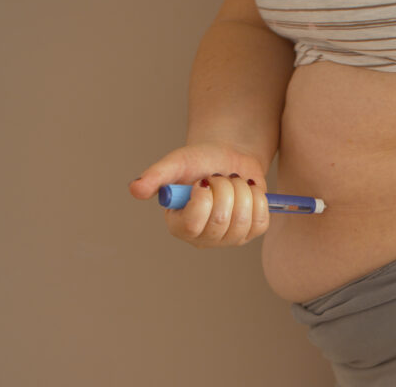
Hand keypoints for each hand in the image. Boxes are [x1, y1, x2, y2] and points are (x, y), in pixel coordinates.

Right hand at [128, 141, 270, 247]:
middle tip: (219, 178)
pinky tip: (247, 190)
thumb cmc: (199, 161)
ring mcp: (228, 239)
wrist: (228, 157)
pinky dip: (258, 198)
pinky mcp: (251, 232)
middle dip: (225, 188)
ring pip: (244, 219)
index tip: (203, 180)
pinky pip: (261, 220)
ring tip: (232, 182)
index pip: (193, 223)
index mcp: (179, 225)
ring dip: (242, 190)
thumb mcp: (176, 163)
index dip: (204, 198)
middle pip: (222, 220)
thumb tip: (135, 190)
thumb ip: (155, 176)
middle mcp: (202, 238)